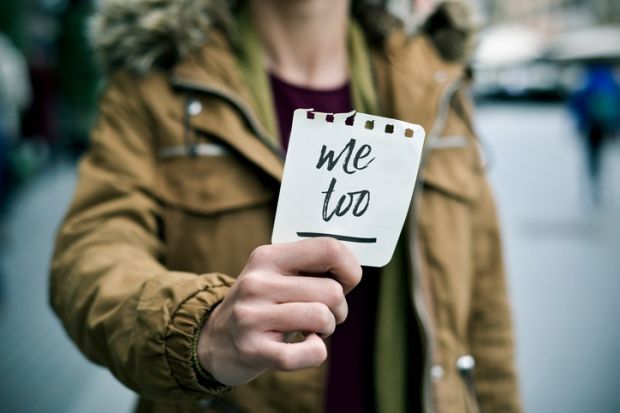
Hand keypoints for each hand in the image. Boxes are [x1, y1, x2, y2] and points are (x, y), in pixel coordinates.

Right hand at [196, 237, 361, 385]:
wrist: (215, 340)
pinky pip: (311, 352)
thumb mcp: (275, 273)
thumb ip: (311, 266)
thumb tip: (354, 271)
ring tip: (310, 329)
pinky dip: (316, 352)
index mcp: (267, 256)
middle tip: (323, 314)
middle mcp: (257, 283)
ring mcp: (252, 316)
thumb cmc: (262, 304)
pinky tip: (303, 346)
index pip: (328, 249)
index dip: (350, 269)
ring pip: (323, 318)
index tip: (345, 283)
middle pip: (332, 291)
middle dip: (339, 308)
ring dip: (327, 329)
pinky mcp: (254, 350)